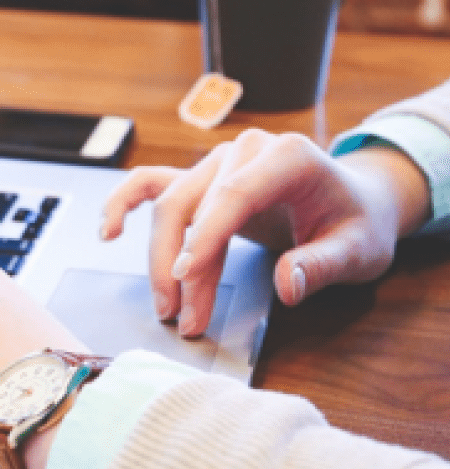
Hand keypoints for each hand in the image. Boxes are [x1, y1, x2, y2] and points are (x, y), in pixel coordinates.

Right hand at [101, 129, 429, 336]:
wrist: (354, 200)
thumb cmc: (355, 222)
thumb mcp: (358, 249)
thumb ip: (323, 264)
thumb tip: (287, 285)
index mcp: (286, 155)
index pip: (234, 194)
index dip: (206, 236)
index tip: (187, 277)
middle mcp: (244, 150)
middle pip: (193, 203)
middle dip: (182, 264)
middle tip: (184, 318)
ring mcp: (217, 161)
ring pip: (170, 205)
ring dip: (160, 256)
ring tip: (167, 306)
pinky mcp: (201, 178)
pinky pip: (151, 184)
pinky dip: (124, 203)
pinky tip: (109, 231)